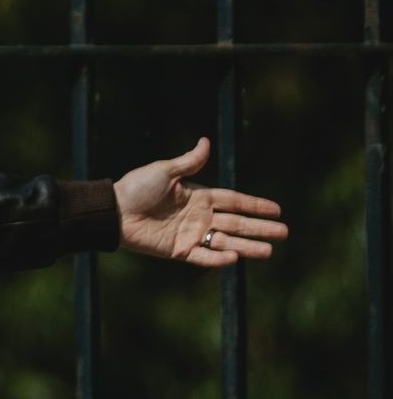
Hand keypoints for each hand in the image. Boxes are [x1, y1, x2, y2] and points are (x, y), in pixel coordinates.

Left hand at [114, 137, 286, 266]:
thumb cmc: (136, 188)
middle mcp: (199, 217)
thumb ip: (189, 162)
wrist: (114, 211)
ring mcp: (190, 234)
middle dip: (260, 228)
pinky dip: (218, 258)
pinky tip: (235, 257)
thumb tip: (205, 141)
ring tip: (269, 251)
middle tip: (284, 233)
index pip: (234, 201)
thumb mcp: (165, 171)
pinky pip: (203, 256)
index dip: (255, 205)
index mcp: (199, 196)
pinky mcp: (178, 250)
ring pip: (225, 242)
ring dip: (247, 246)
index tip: (277, 209)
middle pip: (236, 223)